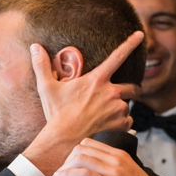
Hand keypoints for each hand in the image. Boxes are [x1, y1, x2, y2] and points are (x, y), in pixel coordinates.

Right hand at [20, 31, 142, 175]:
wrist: (64, 140)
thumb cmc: (57, 114)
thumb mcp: (47, 88)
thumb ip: (42, 65)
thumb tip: (35, 47)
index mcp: (97, 80)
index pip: (118, 56)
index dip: (130, 43)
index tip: (140, 34)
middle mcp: (112, 93)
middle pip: (132, 87)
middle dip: (129, 90)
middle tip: (118, 96)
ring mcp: (118, 109)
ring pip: (127, 106)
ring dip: (120, 109)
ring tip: (104, 116)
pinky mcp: (121, 124)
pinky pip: (128, 122)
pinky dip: (121, 124)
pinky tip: (108, 126)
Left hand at [51, 138, 175, 175]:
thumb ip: (117, 171)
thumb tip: (98, 174)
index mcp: (122, 156)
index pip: (89, 144)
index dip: (74, 154)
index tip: (67, 167)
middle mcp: (118, 160)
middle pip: (81, 149)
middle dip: (66, 160)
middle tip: (60, 174)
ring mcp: (115, 173)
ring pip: (80, 158)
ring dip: (63, 168)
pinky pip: (84, 175)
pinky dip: (67, 175)